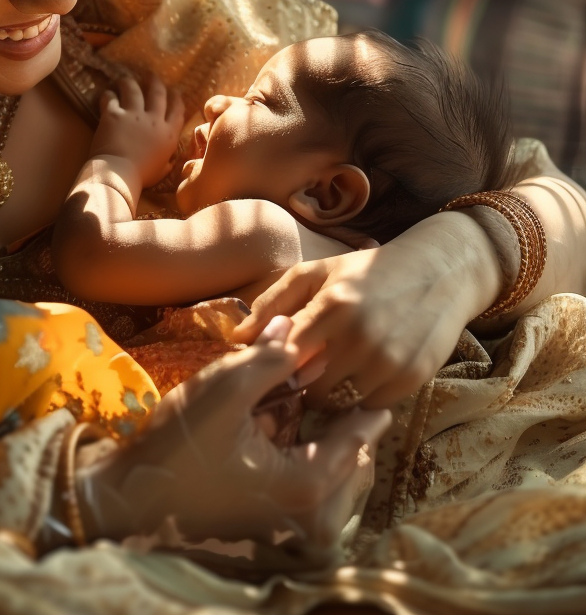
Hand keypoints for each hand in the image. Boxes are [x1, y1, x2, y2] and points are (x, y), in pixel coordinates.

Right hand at [77, 317, 390, 549]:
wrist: (132, 497)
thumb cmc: (179, 445)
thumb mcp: (224, 389)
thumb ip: (269, 358)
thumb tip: (292, 326)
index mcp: (308, 486)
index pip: (358, 437)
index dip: (364, 399)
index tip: (370, 370)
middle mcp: (311, 516)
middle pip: (353, 461)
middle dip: (346, 421)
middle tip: (345, 384)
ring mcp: (292, 527)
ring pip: (333, 477)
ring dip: (327, 440)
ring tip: (315, 403)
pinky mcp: (272, 525)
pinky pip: (310, 489)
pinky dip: (307, 457)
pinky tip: (286, 428)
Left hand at [90, 75, 183, 187]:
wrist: (119, 173)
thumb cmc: (141, 176)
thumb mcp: (162, 171)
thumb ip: (167, 160)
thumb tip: (169, 158)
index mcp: (168, 134)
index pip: (177, 110)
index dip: (176, 98)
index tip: (175, 91)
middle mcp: (154, 119)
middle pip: (157, 94)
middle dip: (155, 82)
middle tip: (151, 75)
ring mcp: (133, 114)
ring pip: (134, 90)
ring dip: (129, 82)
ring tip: (125, 79)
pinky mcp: (114, 114)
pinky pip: (111, 98)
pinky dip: (108, 95)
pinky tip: (107, 93)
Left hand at [233, 219, 490, 408]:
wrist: (439, 272)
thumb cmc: (365, 272)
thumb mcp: (315, 273)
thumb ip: (272, 302)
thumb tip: (236, 338)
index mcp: (334, 305)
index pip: (284, 355)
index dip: (269, 366)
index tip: (262, 367)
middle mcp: (363, 337)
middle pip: (309, 387)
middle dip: (298, 383)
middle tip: (297, 374)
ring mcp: (391, 361)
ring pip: (339, 403)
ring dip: (328, 393)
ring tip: (328, 371)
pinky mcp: (413, 379)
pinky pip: (369, 405)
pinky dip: (358, 396)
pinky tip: (358, 374)